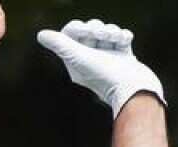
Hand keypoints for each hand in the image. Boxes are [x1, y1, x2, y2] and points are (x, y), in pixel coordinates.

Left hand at [37, 19, 164, 117]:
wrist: (136, 89)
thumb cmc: (106, 75)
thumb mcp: (80, 58)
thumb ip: (60, 45)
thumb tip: (41, 34)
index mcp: (75, 63)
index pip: (70, 36)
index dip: (77, 27)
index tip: (85, 30)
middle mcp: (90, 61)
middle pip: (89, 31)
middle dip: (96, 28)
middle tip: (103, 34)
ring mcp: (108, 59)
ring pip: (106, 33)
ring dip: (112, 31)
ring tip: (115, 39)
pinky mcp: (124, 58)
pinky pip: (121, 38)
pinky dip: (123, 36)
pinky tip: (125, 41)